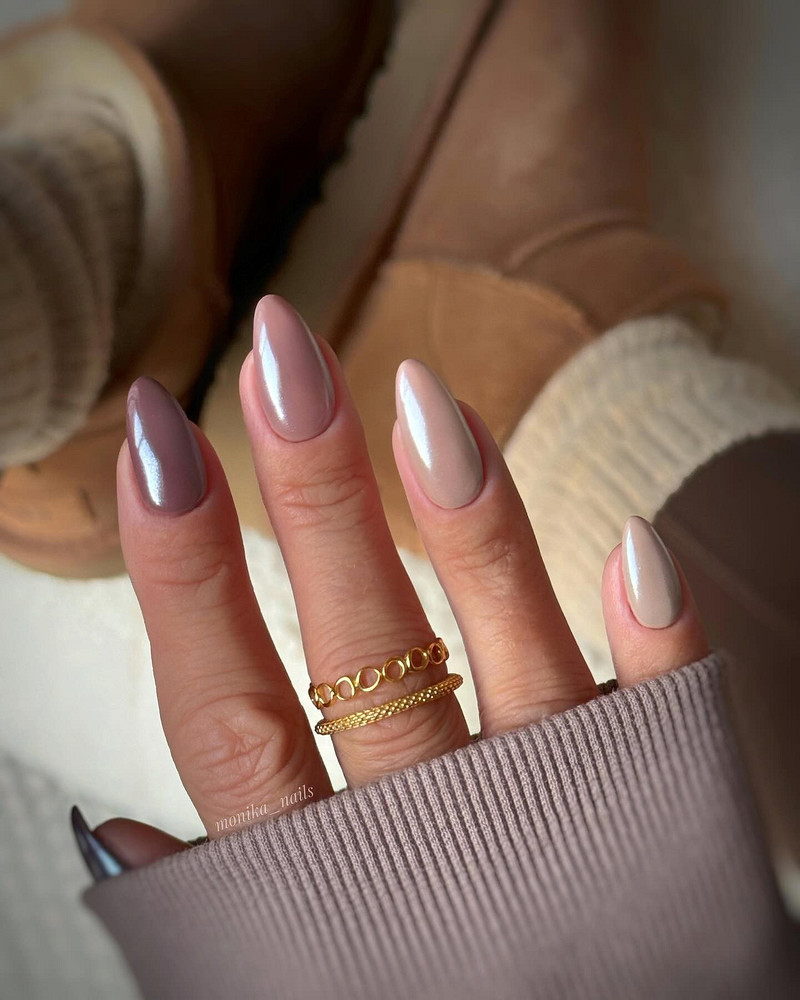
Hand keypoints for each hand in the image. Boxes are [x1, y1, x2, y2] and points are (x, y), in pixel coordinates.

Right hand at [79, 295, 707, 869]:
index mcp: (321, 893)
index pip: (227, 710)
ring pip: (506, 662)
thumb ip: (214, 911)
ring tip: (418, 395)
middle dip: (309, 494)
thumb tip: (111, 827)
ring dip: (466, 525)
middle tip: (280, 351)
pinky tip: (633, 544)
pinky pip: (667, 731)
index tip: (153, 440)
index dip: (183, 572)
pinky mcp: (664, 830)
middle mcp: (436, 851)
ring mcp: (560, 831)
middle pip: (357, 649)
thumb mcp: (288, 984)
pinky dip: (657, 642)